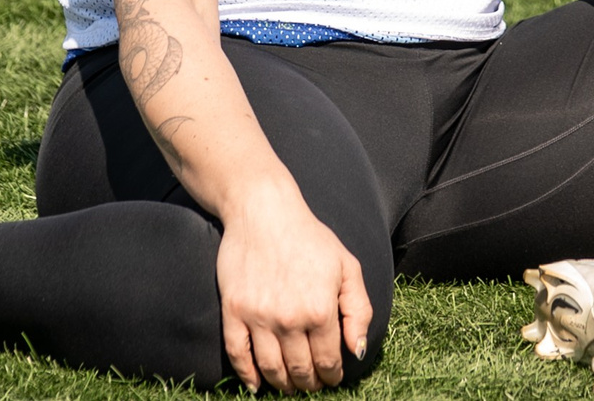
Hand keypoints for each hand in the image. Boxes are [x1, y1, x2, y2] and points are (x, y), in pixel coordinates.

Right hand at [214, 185, 372, 391]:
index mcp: (320, 309)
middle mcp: (289, 319)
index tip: (332, 377)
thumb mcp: (347, 267)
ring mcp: (258, 317)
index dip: (332, 375)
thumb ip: (359, 310)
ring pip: (271, 369)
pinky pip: (238, 355)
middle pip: (300, 370)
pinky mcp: (234, 312)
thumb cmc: (310, 237)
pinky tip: (257, 385)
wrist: (263, 211)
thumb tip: (356, 351)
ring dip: (283, 384)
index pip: (328, 361)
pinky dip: (247, 376)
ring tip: (290, 385)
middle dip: (309, 383)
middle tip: (312, 384)